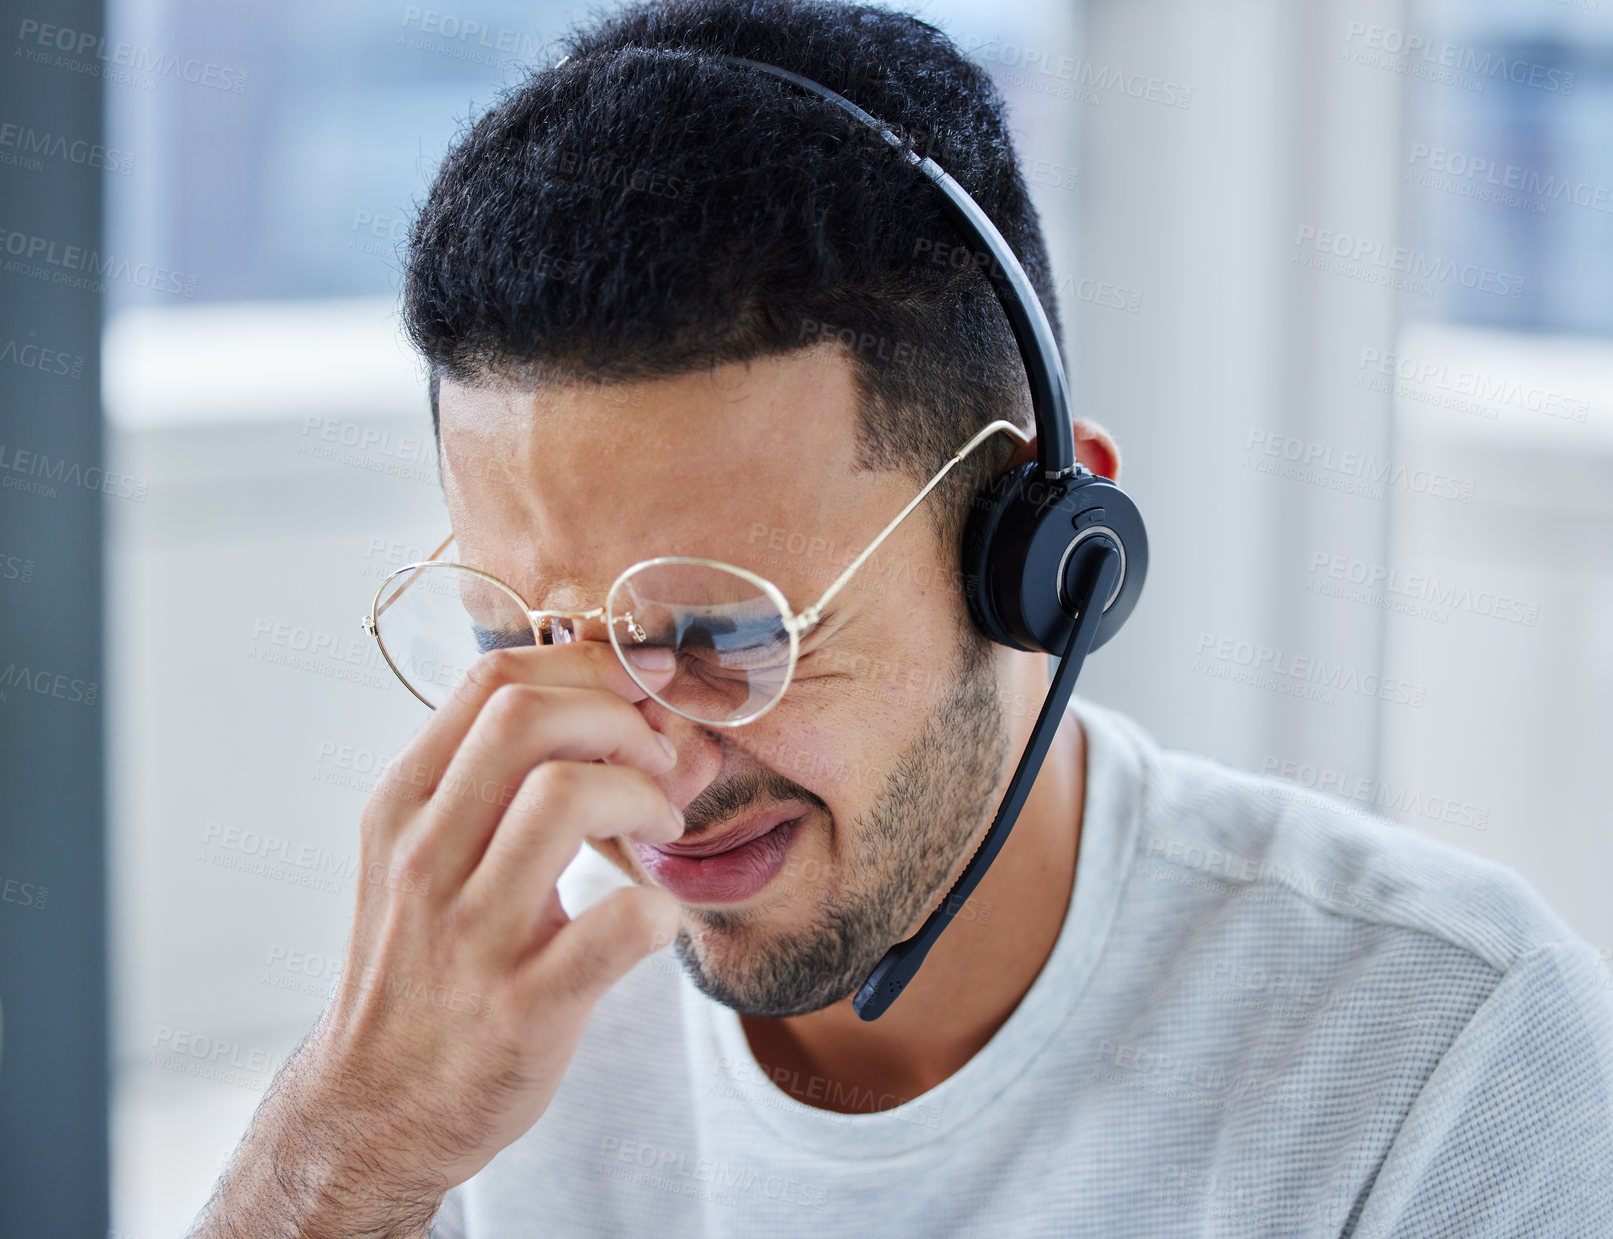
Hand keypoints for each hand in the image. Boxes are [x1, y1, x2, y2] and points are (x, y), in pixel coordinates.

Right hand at [190, 642, 684, 1237]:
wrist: (375, 1108)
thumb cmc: (424, 963)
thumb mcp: (434, 855)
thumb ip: (519, 782)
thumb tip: (655, 723)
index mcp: (404, 804)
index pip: (493, 676)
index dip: (586, 665)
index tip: (636, 693)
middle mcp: (424, 856)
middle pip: (526, 715)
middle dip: (615, 716)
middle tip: (652, 759)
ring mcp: (470, 933)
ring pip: (564, 798)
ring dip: (640, 794)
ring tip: (659, 824)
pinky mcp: (521, 1008)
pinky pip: (614, 926)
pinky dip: (655, 908)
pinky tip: (652, 918)